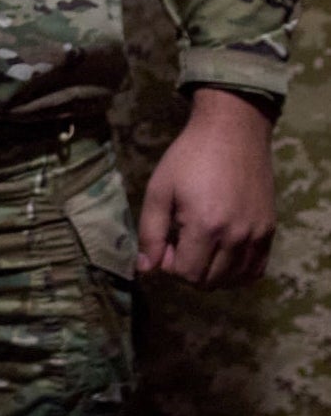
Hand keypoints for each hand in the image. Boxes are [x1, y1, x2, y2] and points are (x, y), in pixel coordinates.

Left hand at [137, 87, 276, 287]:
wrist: (232, 134)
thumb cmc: (188, 158)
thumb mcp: (159, 190)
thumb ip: (151, 232)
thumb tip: (145, 268)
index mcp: (205, 226)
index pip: (187, 274)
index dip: (170, 264)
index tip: (166, 242)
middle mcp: (236, 237)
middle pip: (210, 282)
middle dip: (189, 270)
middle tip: (182, 242)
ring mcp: (257, 236)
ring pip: (234, 280)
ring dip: (212, 272)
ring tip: (201, 245)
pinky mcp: (270, 231)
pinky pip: (256, 270)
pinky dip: (238, 272)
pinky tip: (223, 255)